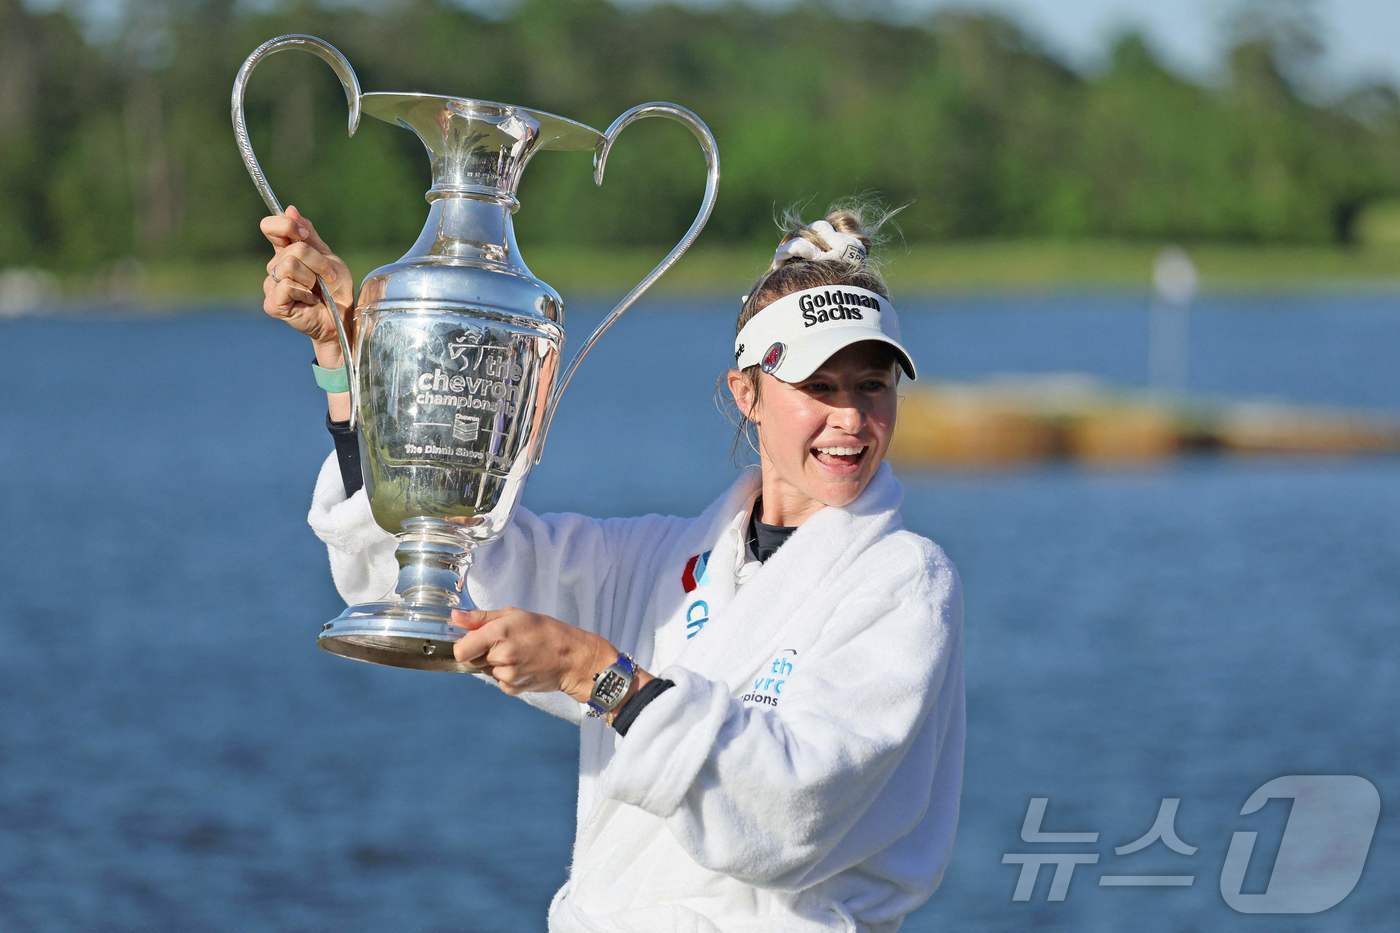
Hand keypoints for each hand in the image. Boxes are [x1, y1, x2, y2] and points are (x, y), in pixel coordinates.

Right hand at [259, 205, 354, 350]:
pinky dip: (305, 292)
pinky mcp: (273, 303)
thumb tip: (290, 210)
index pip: (271, 227)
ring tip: (318, 290)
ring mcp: (272, 285)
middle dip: (317, 262)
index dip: (286, 226)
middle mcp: (275, 267)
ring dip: (313, 277)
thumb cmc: (335, 289)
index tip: (304, 235)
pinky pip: (287, 285)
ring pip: (290, 265)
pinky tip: (309, 301)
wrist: (341, 318)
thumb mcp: (328, 257)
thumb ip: (309, 235)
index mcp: (286, 252)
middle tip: (327, 277)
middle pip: (292, 249)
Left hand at [450, 607, 616, 699]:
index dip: (465, 645)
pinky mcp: (512, 689)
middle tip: (506, 643)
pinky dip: (505, 674)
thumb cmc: (547, 631)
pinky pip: (497, 680)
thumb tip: (454, 617)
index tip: (476, 639)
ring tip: (518, 653)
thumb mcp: (515, 614)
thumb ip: (481, 618)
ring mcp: (506, 676)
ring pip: (485, 670)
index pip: (459, 650)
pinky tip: (522, 665)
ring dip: (495, 663)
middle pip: (471, 659)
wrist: (573, 658)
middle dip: (482, 651)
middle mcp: (500, 657)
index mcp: (498, 634)